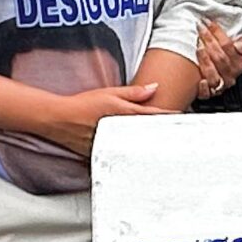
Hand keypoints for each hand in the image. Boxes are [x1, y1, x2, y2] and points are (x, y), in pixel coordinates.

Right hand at [25, 83, 164, 155]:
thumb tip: (154, 87)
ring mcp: (113, 145)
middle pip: (148, 135)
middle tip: (177, 134)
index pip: (153, 117)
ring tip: (160, 145)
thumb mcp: (110, 93)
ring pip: (137, 146)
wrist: (59, 119)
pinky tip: (139, 153)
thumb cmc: (83, 105)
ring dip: (148, 144)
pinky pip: (123, 154)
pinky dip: (132, 152)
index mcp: (124, 115)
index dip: (169, 118)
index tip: (182, 119)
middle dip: (161, 134)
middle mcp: (120, 132)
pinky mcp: (105, 154)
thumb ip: (134, 93)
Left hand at [195, 19, 241, 100]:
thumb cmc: (230, 53)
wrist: (223, 66)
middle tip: (199, 28)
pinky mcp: (210, 93)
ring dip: (205, 60)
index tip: (206, 22)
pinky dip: (203, 88)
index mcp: (241, 62)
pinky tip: (200, 80)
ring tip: (198, 45)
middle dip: (209, 41)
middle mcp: (232, 75)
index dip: (217, 33)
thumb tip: (239, 46)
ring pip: (214, 75)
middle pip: (221, 59)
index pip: (230, 47)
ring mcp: (221, 84)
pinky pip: (208, 94)